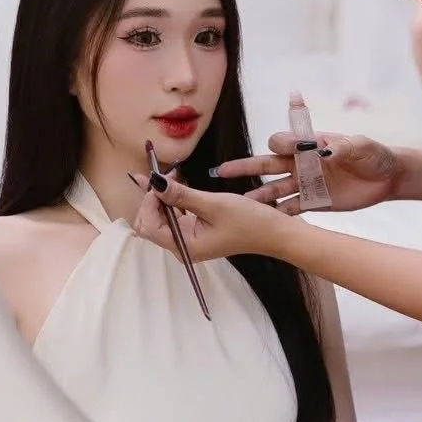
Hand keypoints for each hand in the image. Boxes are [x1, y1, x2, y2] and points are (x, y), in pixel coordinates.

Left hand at [132, 177, 293, 263]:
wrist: (273, 233)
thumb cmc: (249, 222)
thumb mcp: (214, 204)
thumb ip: (182, 194)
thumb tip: (155, 182)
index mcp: (184, 247)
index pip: (148, 226)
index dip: (149, 202)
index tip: (160, 181)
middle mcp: (181, 247)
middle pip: (148, 223)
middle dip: (151, 198)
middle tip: (164, 175)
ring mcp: (187, 240)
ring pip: (159, 217)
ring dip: (160, 196)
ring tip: (171, 174)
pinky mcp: (193, 232)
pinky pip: (173, 215)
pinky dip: (171, 199)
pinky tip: (175, 182)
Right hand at [210, 130, 403, 214]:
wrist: (388, 177)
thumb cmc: (375, 154)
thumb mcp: (362, 147)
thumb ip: (345, 147)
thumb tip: (327, 151)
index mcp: (311, 144)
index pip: (286, 141)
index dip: (282, 144)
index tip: (282, 147)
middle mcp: (302, 163)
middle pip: (268, 164)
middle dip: (245, 167)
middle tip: (222, 171)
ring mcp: (306, 183)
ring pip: (275, 189)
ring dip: (258, 196)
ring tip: (240, 203)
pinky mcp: (313, 202)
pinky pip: (291, 209)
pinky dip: (277, 215)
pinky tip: (263, 222)